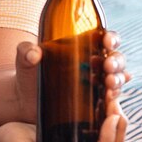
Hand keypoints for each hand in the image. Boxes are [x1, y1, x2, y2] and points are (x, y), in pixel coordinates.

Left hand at [15, 30, 131, 120]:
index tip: (106, 41)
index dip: (111, 38)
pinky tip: (113, 97)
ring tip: (109, 85)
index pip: (105, 39)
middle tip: (107, 67)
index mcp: (82, 47)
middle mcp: (93, 64)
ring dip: (117, 80)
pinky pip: (111, 99)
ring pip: (117, 78)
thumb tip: (34, 54)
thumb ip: (26, 51)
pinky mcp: (93, 102)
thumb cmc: (27, 73)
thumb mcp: (24, 59)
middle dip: (116, 62)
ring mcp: (95, 83)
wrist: (23, 100)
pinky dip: (115, 98)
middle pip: (116, 59)